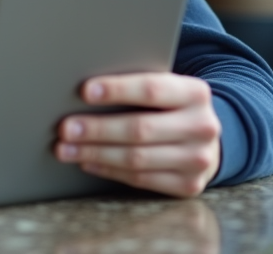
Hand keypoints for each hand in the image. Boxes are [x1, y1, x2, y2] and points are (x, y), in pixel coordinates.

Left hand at [55, 73, 220, 197]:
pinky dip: (108, 170)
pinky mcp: (189, 185)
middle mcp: (202, 126)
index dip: (117, 90)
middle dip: (97, 129)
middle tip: (65, 127)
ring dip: (95, 153)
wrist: (207, 139)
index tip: (85, 91)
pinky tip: (88, 161)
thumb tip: (85, 91)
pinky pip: (140, 179)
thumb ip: (138, 87)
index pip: (151, 89)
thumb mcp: (167, 89)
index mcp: (195, 93)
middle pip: (140, 128)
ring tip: (65, 148)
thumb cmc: (172, 107)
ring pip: (136, 158)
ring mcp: (198, 159)